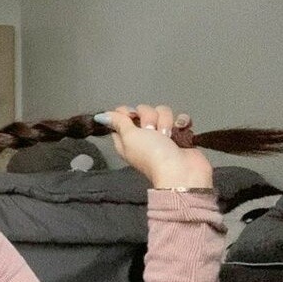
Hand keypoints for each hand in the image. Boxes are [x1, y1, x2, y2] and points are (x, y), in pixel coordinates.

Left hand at [95, 104, 213, 186]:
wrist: (181, 171)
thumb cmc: (152, 155)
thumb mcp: (129, 137)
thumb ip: (117, 122)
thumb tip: (101, 116)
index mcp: (126, 138)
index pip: (121, 116)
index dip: (125, 112)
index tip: (131, 116)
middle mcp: (143, 136)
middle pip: (143, 111)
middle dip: (149, 117)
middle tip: (151, 131)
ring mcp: (162, 135)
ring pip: (162, 112)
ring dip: (165, 122)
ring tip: (167, 137)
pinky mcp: (179, 134)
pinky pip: (179, 118)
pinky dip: (181, 122)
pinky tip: (180, 130)